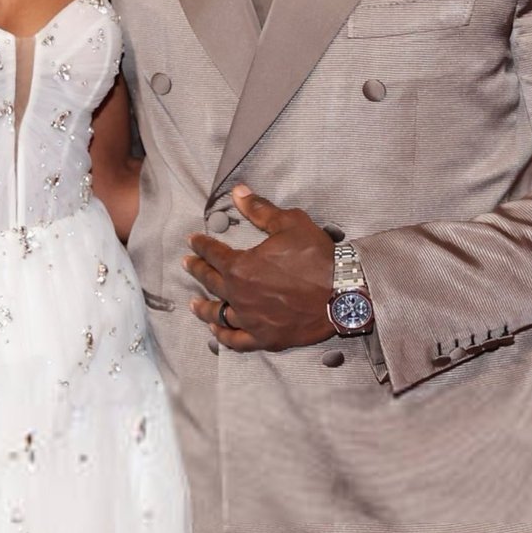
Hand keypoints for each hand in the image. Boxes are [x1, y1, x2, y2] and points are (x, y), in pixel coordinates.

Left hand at [184, 184, 334, 350]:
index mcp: (240, 267)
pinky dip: (224, 336)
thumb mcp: (289, 224)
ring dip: (204, 307)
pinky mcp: (265, 338)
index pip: (213, 253)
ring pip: (219, 314)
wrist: (344, 293)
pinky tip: (216, 332)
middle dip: (197, 270)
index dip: (201, 245)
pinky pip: (237, 340)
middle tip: (188, 264)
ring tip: (193, 304)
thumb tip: (238, 192)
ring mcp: (251, 320)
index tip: (192, 241)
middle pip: (211, 282)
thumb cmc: (316, 256)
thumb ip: (260, 210)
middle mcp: (239, 295)